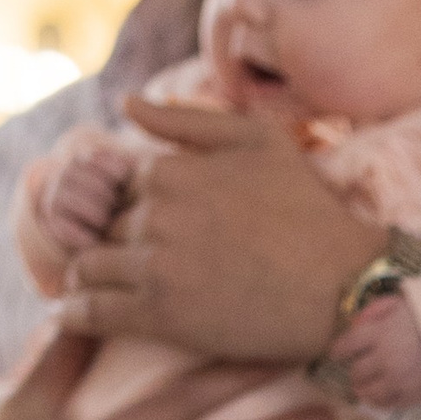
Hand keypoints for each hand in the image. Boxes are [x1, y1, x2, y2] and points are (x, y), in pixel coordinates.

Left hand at [53, 96, 383, 362]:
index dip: (139, 205)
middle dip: (119, 239)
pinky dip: (76, 314)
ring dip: (91, 276)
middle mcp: (155, 214)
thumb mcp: (260, 142)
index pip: (123, 186)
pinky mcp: (160, 315)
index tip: (160, 226)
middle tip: (143, 260)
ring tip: (105, 288)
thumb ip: (188, 119)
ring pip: (89, 266)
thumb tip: (125, 104)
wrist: (344, 286)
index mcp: (170, 170)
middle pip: (106, 225)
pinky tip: (76, 316)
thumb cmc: (309, 211)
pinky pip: (91, 313)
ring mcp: (155, 266)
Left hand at [329, 292, 420, 411]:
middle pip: (356, 372)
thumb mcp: (406, 302)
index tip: (338, 353)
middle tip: (359, 368)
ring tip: (365, 385)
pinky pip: (386, 405)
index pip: (346, 346)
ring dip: (364, 388)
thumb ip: (378, 309)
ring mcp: (398, 380)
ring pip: (367, 392)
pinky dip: (379, 401)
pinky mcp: (412, 396)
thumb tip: (355, 323)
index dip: (338, 350)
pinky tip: (380, 395)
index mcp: (380, 333)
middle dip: (355, 369)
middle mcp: (385, 359)